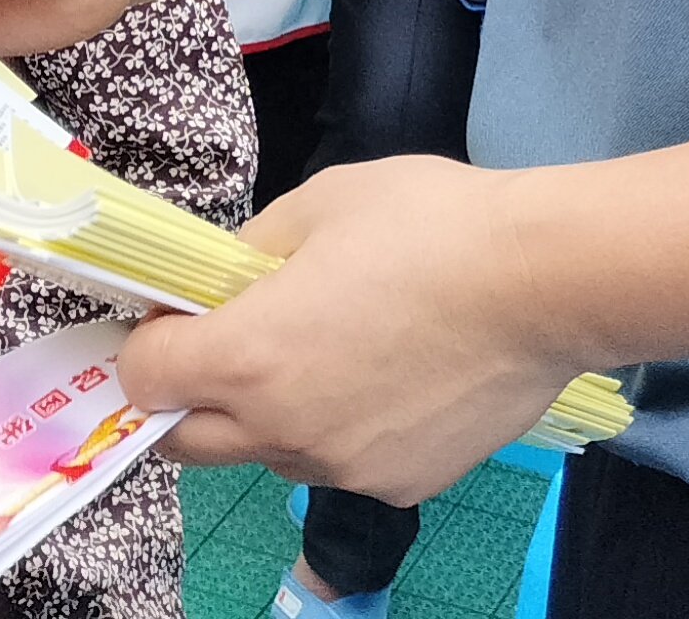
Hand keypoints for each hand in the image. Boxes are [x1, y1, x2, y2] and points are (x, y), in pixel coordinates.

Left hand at [121, 157, 574, 503]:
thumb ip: (250, 251)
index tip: (173, 315)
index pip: (146, 377)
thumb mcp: (317, 203)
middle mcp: (284, 430)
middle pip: (187, 443)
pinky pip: (338, 464)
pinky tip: (389, 374)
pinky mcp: (402, 485)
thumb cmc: (428, 224)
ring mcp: (344, 468)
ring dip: (267, 415)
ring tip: (329, 349)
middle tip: (222, 346)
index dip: (148, 341)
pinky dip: (339, 429)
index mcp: (250, 356)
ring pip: (268, 454)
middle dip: (186, 398)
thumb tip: (225, 278)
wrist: (542, 282)